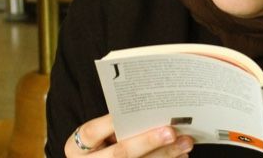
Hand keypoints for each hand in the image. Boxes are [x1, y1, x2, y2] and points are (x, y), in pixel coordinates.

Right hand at [65, 114, 193, 156]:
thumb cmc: (101, 144)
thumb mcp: (98, 134)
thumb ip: (116, 124)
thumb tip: (153, 108)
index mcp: (76, 147)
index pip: (91, 132)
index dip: (111, 122)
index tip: (139, 110)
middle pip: (120, 153)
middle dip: (148, 142)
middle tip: (171, 131)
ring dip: (165, 154)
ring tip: (185, 142)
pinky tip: (181, 156)